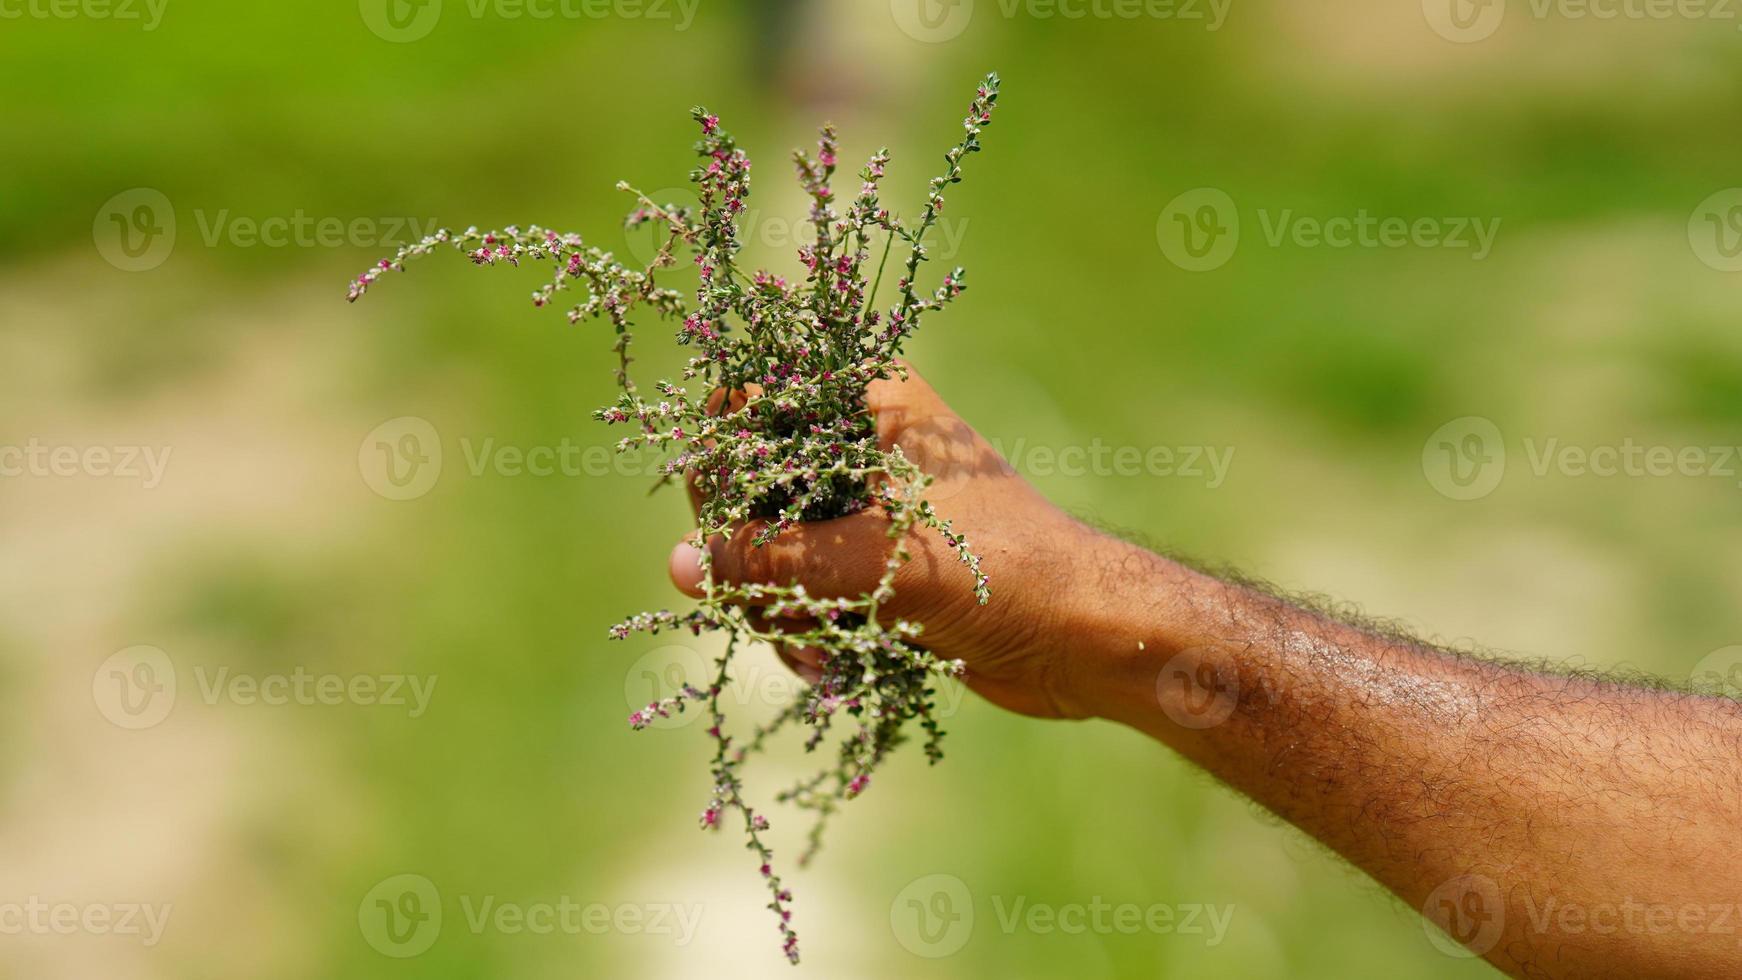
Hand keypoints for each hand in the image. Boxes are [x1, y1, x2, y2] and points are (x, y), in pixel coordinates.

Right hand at [666, 363, 1123, 718]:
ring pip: (766, 552)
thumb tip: (681, 564)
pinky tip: (834, 663)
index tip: (727, 529)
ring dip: (778, 607)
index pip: (749, 406)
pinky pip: (798, 595)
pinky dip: (804, 631)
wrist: (1089, 640)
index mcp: (869, 407)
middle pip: (745, 489)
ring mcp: (862, 516)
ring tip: (820, 646)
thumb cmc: (1005, 573)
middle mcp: (858, 451)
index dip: (724, 465)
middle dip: (748, 558)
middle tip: (774, 603)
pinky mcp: (869, 573)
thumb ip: (780, 560)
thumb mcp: (885, 562)